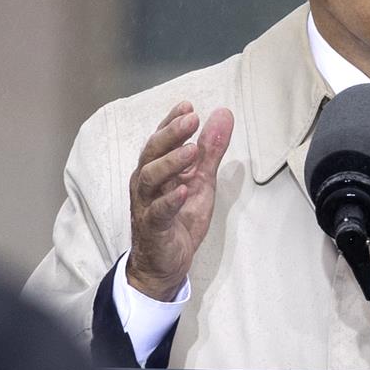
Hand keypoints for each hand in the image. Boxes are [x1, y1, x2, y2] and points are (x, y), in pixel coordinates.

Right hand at [127, 101, 233, 300]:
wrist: (164, 264)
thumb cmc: (179, 219)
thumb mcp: (202, 181)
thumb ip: (211, 150)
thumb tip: (223, 114)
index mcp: (156, 168)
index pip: (160, 138)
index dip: (171, 121)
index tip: (188, 106)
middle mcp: (146, 183)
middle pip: (152, 152)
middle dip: (171, 133)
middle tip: (191, 118)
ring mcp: (147, 204)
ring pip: (150, 177)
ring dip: (171, 162)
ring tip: (192, 150)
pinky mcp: (153, 227)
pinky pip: (158, 212)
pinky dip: (170, 200)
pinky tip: (183, 190)